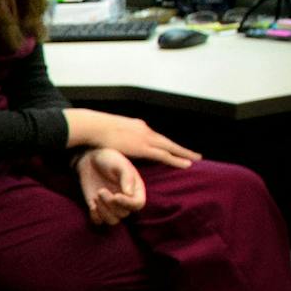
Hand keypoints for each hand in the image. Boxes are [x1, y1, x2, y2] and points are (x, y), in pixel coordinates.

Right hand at [63, 108, 200, 167]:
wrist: (95, 126)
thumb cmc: (95, 130)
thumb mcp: (109, 132)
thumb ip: (115, 138)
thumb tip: (111, 143)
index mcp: (137, 127)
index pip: (155, 137)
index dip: (165, 144)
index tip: (173, 149)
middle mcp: (145, 131)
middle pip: (167, 142)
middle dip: (181, 149)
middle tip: (194, 155)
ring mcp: (146, 138)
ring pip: (171, 148)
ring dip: (184, 154)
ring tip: (196, 159)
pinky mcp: (144, 147)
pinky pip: (165, 155)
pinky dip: (177, 159)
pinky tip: (187, 164)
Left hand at [76, 147, 145, 225]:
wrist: (90, 160)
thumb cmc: (108, 159)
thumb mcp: (120, 163)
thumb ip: (127, 177)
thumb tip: (129, 193)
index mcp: (136, 190)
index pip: (138, 204)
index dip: (127, 203)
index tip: (115, 196)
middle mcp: (126, 200)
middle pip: (124, 213)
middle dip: (111, 204)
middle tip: (101, 191)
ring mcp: (112, 206)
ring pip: (113, 220)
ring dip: (103, 212)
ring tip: (96, 196)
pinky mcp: (99, 208)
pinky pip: (99, 222)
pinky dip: (95, 217)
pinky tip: (91, 206)